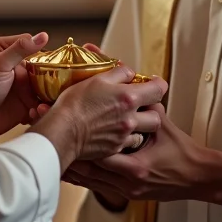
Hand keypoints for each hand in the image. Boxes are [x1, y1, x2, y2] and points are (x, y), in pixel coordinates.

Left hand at [0, 32, 49, 138]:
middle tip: (60, 87)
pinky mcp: (26, 104)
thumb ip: (21, 49)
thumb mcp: (0, 64)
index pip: (35, 46)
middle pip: (45, 68)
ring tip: (43, 105)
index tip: (59, 63)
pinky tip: (35, 113)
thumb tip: (43, 35)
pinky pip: (42, 105)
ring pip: (46, 88)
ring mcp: (23, 86)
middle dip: (53, 79)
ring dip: (48, 97)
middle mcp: (18, 67)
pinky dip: (41, 110)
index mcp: (8, 50)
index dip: (48, 54)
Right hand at [34, 67, 167, 166]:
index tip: (153, 83)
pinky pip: (129, 145)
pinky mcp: (115, 149)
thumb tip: (129, 73)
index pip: (159, 90)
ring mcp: (124, 136)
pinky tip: (115, 133)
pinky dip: (126, 139)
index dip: (158, 85)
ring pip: (145, 133)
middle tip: (141, 106)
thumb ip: (119, 73)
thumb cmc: (75, 103)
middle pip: (157, 116)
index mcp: (128, 97)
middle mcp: (131, 118)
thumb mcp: (97, 79)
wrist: (62, 131)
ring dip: (141, 126)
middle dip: (152, 110)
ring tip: (128, 121)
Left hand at [62, 106, 211, 203]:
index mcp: (135, 167)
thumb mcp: (164, 127)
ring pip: (89, 181)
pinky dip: (82, 178)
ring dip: (70, 168)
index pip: (99, 155)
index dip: (79, 141)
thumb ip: (145, 109)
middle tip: (48, 141)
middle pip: (89, 171)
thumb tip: (134, 85)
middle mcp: (127, 183)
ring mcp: (125, 191)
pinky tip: (68, 170)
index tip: (63, 127)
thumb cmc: (182, 152)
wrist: (197, 177)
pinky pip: (97, 187)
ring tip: (50, 156)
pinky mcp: (126, 194)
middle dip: (68, 155)